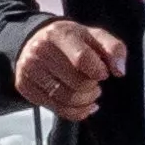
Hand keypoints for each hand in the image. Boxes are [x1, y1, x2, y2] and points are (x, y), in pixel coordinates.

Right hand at [12, 18, 130, 124]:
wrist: (36, 40)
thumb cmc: (71, 41)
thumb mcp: (95, 36)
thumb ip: (114, 49)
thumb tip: (119, 70)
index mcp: (59, 33)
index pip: (82, 59)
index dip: (98, 71)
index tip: (103, 73)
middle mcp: (40, 50)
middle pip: (76, 83)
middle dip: (92, 88)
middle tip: (94, 83)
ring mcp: (29, 69)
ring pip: (66, 99)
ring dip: (85, 101)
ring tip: (88, 93)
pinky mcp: (24, 85)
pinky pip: (56, 109)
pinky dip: (75, 111)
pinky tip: (81, 104)